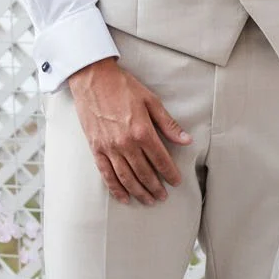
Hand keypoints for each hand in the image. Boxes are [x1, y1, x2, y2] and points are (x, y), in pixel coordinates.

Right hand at [69, 59, 191, 203]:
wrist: (92, 78)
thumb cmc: (122, 87)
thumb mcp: (151, 101)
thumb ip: (168, 124)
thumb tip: (186, 140)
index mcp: (142, 131)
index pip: (161, 159)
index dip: (170, 173)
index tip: (176, 182)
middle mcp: (126, 144)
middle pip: (144, 173)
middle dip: (156, 187)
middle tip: (163, 196)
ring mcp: (109, 148)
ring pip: (127, 178)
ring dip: (139, 192)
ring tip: (149, 201)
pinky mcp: (95, 149)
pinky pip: (106, 174)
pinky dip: (116, 188)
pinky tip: (124, 198)